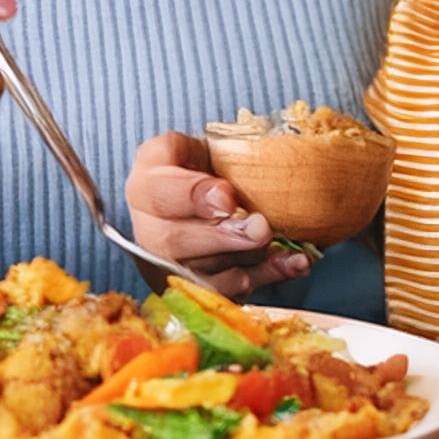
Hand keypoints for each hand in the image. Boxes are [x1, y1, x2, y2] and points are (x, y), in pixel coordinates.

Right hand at [125, 132, 311, 296]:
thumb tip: (227, 195)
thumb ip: (197, 154)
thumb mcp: (190, 146)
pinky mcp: (201, 290)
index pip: (158, 194)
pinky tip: (293, 263)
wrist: (196, 196)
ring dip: (249, 260)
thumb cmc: (195, 167)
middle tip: (260, 228)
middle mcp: (149, 234)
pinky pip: (232, 292)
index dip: (194, 197)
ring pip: (206, 273)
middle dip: (224, 237)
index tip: (228, 197)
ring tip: (283, 246)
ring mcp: (172, 268)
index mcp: (145, 188)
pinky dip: (268, 276)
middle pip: (177, 243)